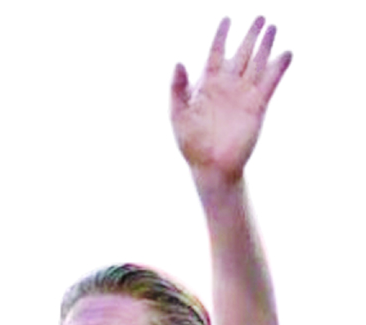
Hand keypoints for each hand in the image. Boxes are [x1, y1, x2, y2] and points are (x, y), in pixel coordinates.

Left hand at [170, 17, 291, 185]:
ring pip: (257, 63)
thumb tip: (178, 62)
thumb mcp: (178, 115)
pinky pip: (269, 83)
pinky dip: (278, 68)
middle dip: (250, 35)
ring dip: (265, 46)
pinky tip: (286, 54)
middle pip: (241, 53)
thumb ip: (177, 88)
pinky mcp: (257, 106)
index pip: (215, 52)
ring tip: (272, 28)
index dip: (221, 36)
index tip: (227, 19)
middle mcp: (227, 86)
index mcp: (207, 84)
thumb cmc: (191, 144)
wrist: (211, 167)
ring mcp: (243, 95)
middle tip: (260, 18)